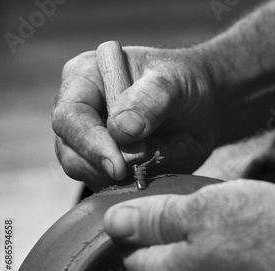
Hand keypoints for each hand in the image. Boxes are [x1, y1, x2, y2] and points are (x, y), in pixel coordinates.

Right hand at [52, 46, 215, 189]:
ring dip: (138, 171)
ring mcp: (96, 145)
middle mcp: (82, 115)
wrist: (205, 105)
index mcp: (84, 80)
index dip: (90, 144)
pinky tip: (175, 153)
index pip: (69, 118)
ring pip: (96, 176)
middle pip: (72, 154)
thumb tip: (120, 129)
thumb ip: (149, 99)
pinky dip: (152, 177)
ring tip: (174, 146)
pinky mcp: (114, 168)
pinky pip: (122, 187)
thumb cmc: (183, 81)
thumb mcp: (173, 81)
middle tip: (151, 159)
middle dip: (112, 166)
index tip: (119, 165)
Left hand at [103, 180, 274, 270]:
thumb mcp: (206, 207)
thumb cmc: (271, 234)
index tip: (168, 206)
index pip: (134, 254)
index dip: (146, 225)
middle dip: (180, 237)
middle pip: (166, 267)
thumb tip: (114, 222)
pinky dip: (233, 268)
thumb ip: (155, 217)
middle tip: (213, 211)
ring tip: (241, 229)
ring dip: (209, 252)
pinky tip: (258, 251)